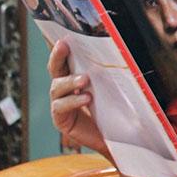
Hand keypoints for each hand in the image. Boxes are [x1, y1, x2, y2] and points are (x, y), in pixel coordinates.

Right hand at [48, 40, 107, 155]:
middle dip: (57, 56)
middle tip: (64, 46)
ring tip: (85, 80)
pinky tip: (86, 98)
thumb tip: (121, 51)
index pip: (67, 60)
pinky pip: (61, 107)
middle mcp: (64, 89)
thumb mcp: (114, 89)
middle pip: (55, 69)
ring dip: (70, 81)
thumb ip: (110, 75)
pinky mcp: (61, 120)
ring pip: (57, 87)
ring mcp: (60, 104)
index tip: (65, 38)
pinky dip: (73, 101)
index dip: (63, 49)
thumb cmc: (115, 110)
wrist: (117, 138)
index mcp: (75, 78)